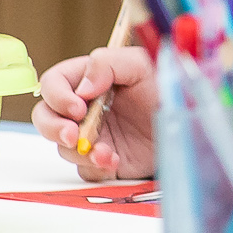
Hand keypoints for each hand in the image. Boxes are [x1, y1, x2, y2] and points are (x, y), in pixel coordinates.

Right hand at [34, 44, 156, 178]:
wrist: (187, 122)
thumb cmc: (164, 88)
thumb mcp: (141, 65)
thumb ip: (108, 64)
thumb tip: (81, 87)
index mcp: (88, 79)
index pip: (53, 83)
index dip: (57, 96)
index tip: (77, 107)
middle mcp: (83, 108)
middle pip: (45, 117)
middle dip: (53, 128)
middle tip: (73, 136)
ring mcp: (90, 134)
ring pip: (62, 146)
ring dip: (79, 150)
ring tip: (106, 151)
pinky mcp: (100, 159)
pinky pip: (84, 168)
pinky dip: (96, 166)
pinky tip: (114, 160)